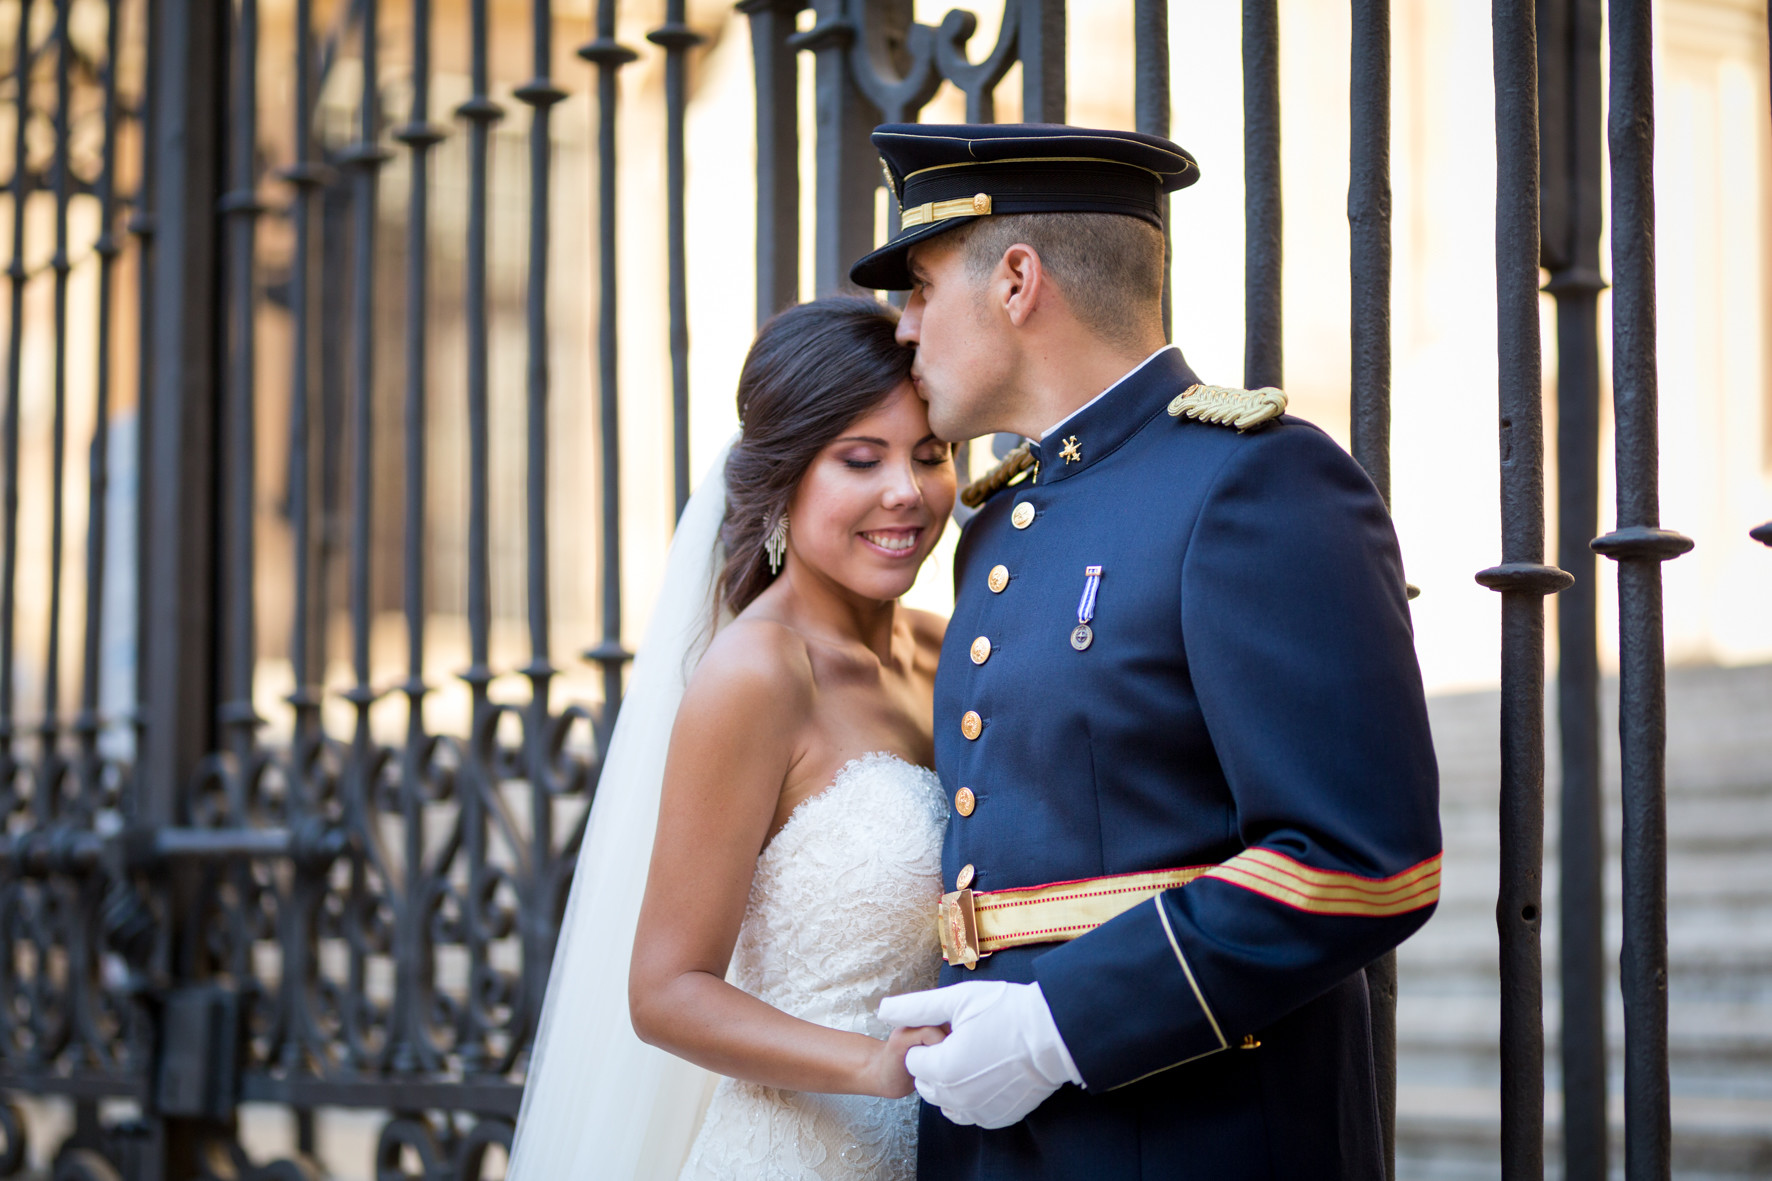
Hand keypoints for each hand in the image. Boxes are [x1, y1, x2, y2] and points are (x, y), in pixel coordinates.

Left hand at [878, 981, 1081, 1127]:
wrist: (1056, 1037)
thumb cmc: (1008, 1012)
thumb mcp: (958, 1000)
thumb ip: (916, 1007)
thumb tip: (882, 1009)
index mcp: (943, 1068)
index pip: (914, 1061)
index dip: (931, 1042)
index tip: (956, 1030)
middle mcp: (957, 1097)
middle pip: (927, 1083)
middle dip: (938, 1063)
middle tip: (968, 1040)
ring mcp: (978, 1111)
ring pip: (946, 1100)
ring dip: (952, 1082)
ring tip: (978, 1055)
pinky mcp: (996, 1118)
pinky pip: (970, 1111)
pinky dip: (971, 1096)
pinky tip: (989, 1073)